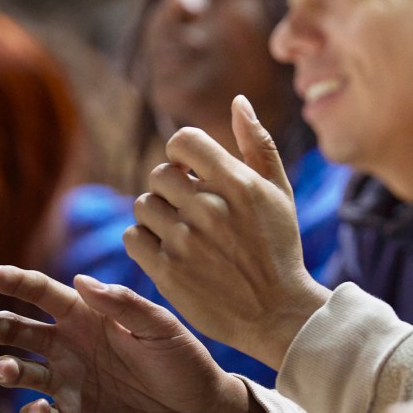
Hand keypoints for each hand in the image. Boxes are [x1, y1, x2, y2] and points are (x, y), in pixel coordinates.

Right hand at [0, 265, 250, 412]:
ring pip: (22, 373)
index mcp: (92, 318)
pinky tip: (40, 411)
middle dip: (0, 327)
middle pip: (23, 332)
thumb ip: (124, 304)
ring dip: (5, 369)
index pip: (48, 295)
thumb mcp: (161, 327)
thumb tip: (81, 280)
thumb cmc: (184, 362)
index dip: (20, 283)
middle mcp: (73, 347)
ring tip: (5, 368)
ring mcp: (70, 383)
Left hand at [127, 95, 328, 368]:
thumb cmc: (279, 246)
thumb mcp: (279, 191)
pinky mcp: (168, 272)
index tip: (192, 170)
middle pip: (159, 173)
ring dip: (157, 214)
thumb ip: (258, 143)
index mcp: (238, 183)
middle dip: (170, 186)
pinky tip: (167, 249)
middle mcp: (209, 208)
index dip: (182, 152)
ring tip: (180, 230)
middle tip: (188, 206)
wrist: (277, 312)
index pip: (183, 141)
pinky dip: (144, 240)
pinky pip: (133, 238)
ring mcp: (186, 242)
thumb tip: (238, 100)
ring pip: (143, 205)